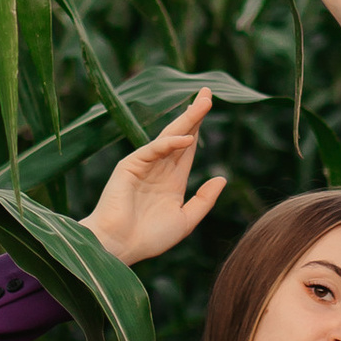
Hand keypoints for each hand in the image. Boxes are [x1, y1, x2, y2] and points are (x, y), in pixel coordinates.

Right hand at [82, 90, 226, 267]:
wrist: (118, 248)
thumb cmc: (148, 239)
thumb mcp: (185, 220)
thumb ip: (204, 200)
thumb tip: (222, 177)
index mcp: (171, 181)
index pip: (188, 148)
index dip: (199, 128)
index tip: (209, 107)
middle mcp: (159, 169)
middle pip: (181, 135)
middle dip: (195, 114)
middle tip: (208, 92)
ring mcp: (143, 165)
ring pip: (169, 136)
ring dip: (187, 119)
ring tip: (204, 102)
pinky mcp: (130, 166)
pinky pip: (153, 150)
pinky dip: (170, 143)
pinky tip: (188, 137)